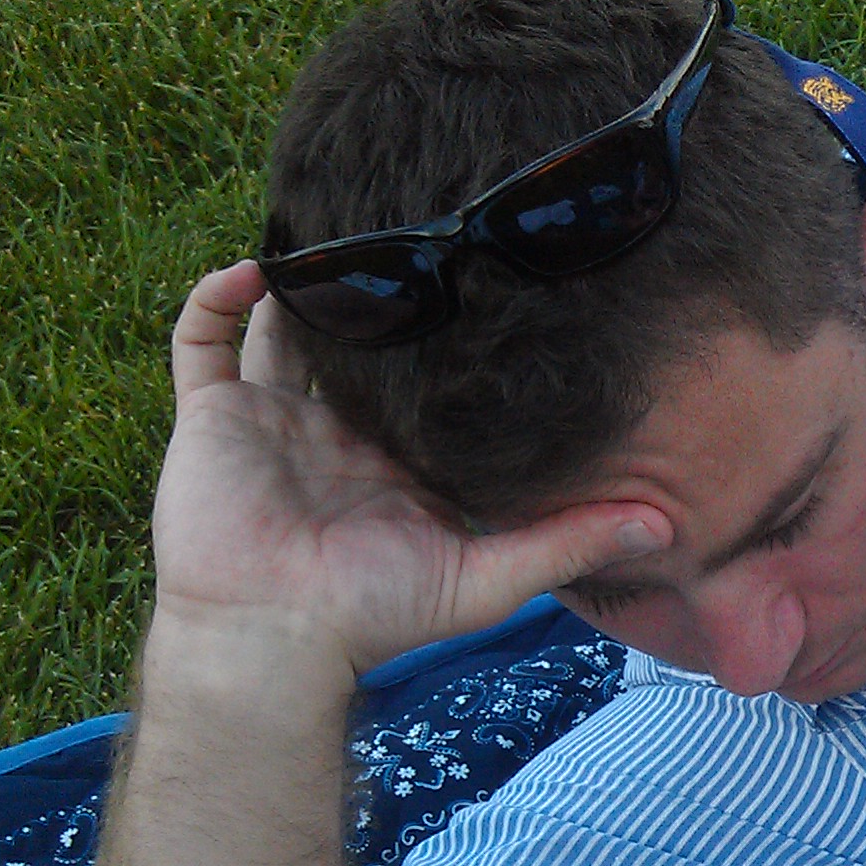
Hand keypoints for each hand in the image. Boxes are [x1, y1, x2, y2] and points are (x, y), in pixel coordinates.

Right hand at [151, 261, 670, 677]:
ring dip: (304, 284)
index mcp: (399, 460)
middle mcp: (339, 433)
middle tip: (413, 230)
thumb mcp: (492, 578)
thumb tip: (664, 523)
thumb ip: (571, 543)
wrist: (275, 638)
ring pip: (284, 330)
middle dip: (380, 297)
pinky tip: (253, 265)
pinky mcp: (213, 418)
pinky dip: (215, 298)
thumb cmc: (380, 617)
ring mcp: (272, 420)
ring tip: (336, 226)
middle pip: (360, 347)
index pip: (432, 387)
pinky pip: (200, 343)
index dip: (454, 342)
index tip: (492, 286)